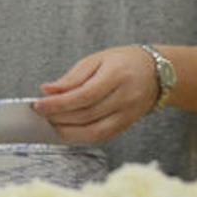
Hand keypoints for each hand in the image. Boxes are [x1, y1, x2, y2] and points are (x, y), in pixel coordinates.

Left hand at [31, 45, 158, 142]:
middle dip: (59, 117)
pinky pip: (102, 137)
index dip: (59, 103)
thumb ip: (71, 78)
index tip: (38, 105)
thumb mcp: (96, 60)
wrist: (158, 72)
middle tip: (40, 114)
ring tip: (50, 123)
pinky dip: (81, 137)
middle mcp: (125, 97)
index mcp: (117, 75)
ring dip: (67, 131)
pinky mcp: (127, 126)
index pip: (84, 95)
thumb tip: (47, 91)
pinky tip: (67, 131)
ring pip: (94, 132)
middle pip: (87, 115)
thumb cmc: (123, 62)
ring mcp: (129, 115)